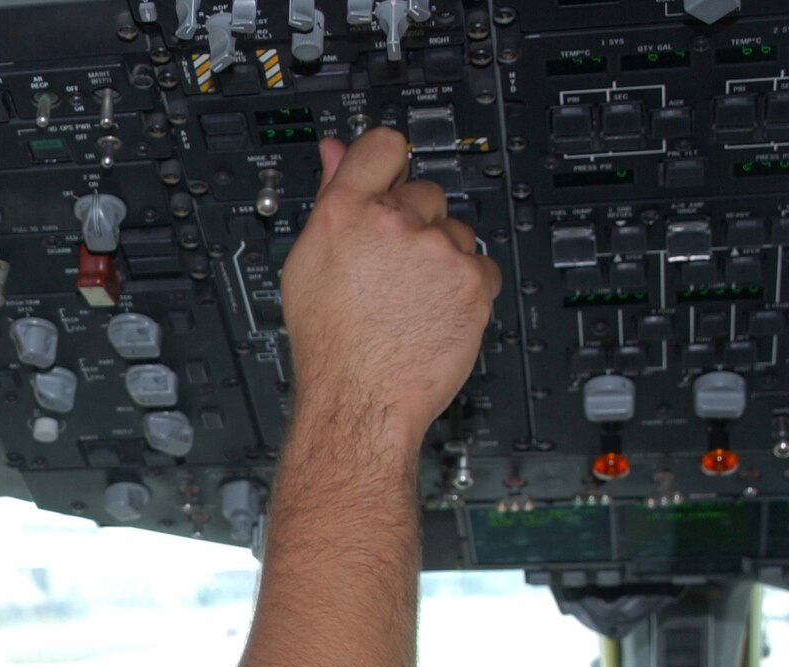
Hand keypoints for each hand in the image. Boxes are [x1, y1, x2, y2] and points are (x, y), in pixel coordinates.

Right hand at [279, 127, 502, 451]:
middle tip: (392, 267)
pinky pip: (480, 264)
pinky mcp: (472, 277)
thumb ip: (330, 198)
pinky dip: (465, 286)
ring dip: (441, 255)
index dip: (389, 161)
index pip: (381, 144)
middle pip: (423, 190)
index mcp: (345, 213)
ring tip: (411, 298)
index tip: (390, 175)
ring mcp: (438, 250)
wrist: (361, 399)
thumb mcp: (308, 263)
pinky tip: (434, 311)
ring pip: (454, 230)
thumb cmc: (330, 344)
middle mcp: (393, 223)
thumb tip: (335, 154)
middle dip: (414, 221)